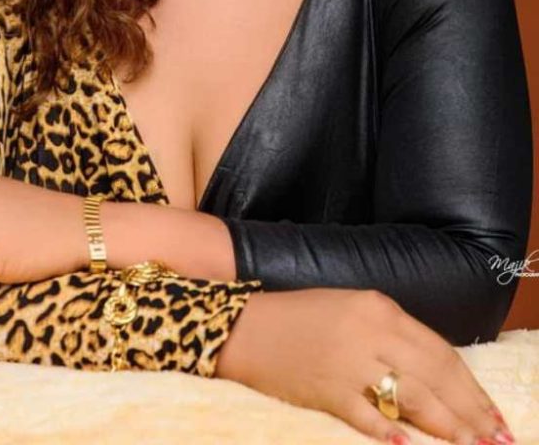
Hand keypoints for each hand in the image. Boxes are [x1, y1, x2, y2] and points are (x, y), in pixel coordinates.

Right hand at [216, 287, 512, 444]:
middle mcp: (369, 332)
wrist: (247, 327)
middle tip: (491, 438)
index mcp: (379, 307)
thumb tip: (435, 375)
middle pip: (434, 376)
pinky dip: (392, 434)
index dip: (469, 386)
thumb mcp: (353, 308)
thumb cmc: (302, 317)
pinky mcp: (327, 391)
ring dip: (445, 426)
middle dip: (468, 411)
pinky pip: (368, 417)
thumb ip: (393, 334)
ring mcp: (348, 363)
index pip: (440, 351)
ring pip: (411, 397)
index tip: (489, 412)